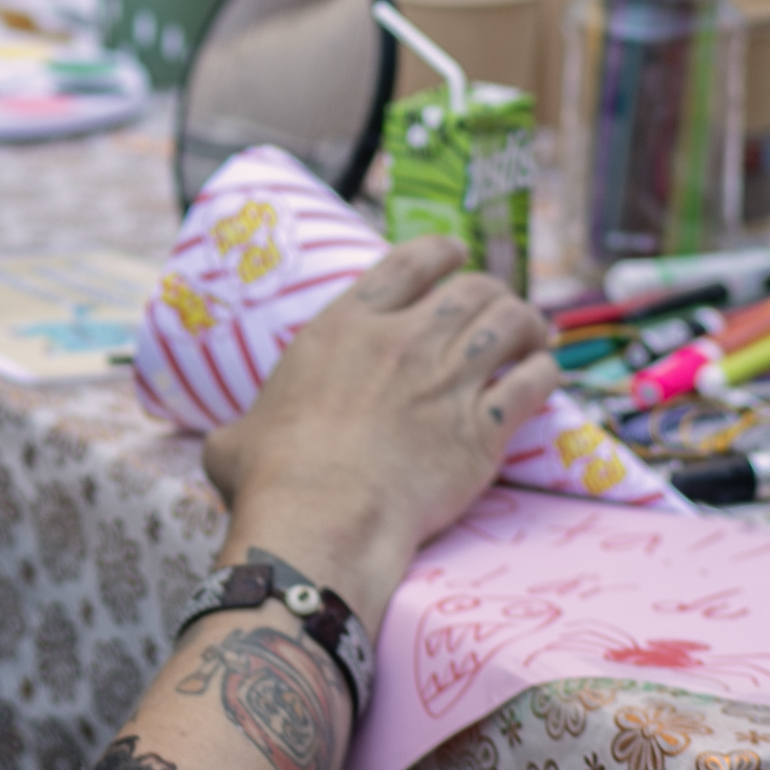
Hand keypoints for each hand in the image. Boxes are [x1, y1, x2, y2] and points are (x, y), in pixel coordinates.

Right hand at [202, 238, 553, 622]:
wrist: (323, 517)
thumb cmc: (272, 476)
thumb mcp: (237, 437)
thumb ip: (242, 427)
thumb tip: (223, 446)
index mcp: (347, 325)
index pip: (410, 261)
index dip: (442, 252)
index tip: (457, 254)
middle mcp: (405, 339)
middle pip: (473, 288)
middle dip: (492, 291)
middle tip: (499, 306)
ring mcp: (448, 380)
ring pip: (512, 323)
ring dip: (528, 323)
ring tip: (533, 333)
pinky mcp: (482, 429)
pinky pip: (533, 382)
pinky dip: (545, 372)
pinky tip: (545, 375)